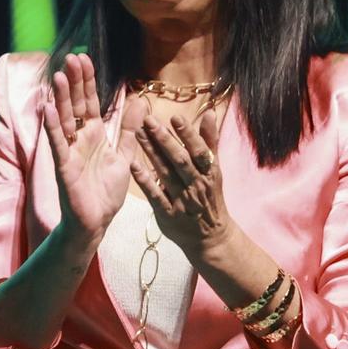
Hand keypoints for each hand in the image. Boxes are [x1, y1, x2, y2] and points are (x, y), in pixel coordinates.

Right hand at [41, 54, 134, 240]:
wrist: (97, 222)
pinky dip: (52, 126)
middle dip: (74, 82)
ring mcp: (69, 151)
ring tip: (57, 75)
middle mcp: (80, 139)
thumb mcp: (124, 157)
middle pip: (76, 105)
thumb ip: (130, 131)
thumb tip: (139, 102)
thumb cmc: (106, 193)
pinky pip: (58, 143)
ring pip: (64, 119)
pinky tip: (47, 108)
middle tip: (72, 57)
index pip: (90, 102)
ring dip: (60, 98)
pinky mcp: (63, 166)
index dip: (88, 82)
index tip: (85, 59)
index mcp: (95, 136)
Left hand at [132, 105, 233, 258]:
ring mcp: (181, 201)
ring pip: (165, 174)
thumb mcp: (214, 169)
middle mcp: (196, 185)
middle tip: (148, 121)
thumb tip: (210, 112)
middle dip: (164, 140)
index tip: (174, 117)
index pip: (199, 151)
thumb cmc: (210, 196)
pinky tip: (133, 165)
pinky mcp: (167, 214)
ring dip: (151, 153)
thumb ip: (209, 141)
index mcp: (209, 172)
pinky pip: (155, 196)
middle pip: (179, 160)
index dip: (188, 135)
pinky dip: (145, 181)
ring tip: (138, 133)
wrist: (210, 236)